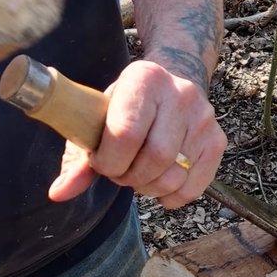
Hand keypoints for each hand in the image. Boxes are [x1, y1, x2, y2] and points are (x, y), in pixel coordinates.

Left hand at [48, 59, 225, 209]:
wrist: (171, 82)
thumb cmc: (126, 106)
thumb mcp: (98, 119)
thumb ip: (77, 157)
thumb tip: (58, 193)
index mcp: (143, 79)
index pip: (126, 134)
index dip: (108, 161)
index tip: (101, 162)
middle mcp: (180, 93)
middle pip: (155, 158)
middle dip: (130, 177)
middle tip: (120, 172)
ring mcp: (203, 118)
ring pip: (174, 177)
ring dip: (149, 188)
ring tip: (139, 174)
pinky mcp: (217, 140)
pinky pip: (193, 188)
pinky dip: (171, 196)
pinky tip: (159, 182)